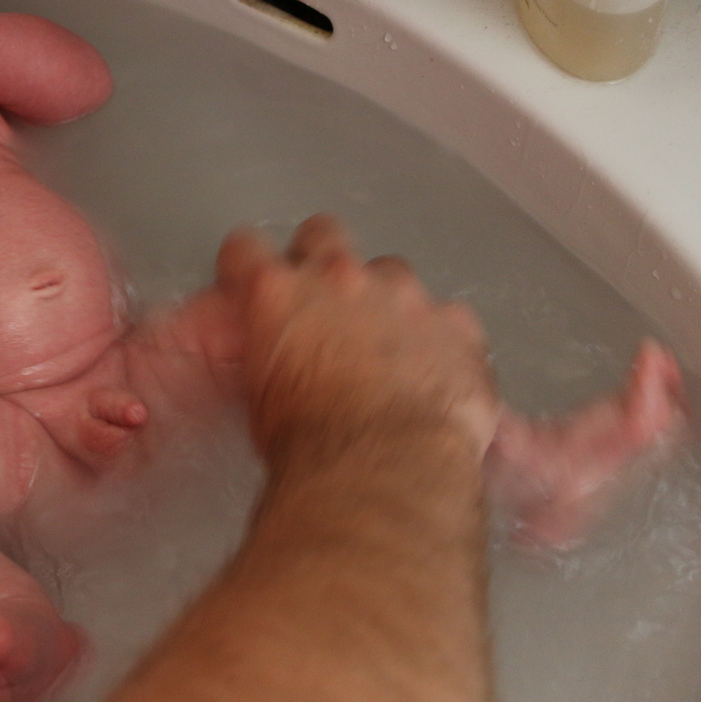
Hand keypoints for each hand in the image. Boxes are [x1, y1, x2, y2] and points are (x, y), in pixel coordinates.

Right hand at [218, 215, 498, 474]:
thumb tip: (285, 359)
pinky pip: (447, 318)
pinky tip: (434, 376)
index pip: (245, 248)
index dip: (246, 264)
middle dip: (321, 256)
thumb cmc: (308, 444)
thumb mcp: (262, 396)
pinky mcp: (456, 323)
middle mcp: (340, 278)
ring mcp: (404, 295)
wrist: (381, 468)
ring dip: (385, 300)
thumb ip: (274, 353)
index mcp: (279, 293)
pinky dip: (439, 340)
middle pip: (323, 233)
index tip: (251, 280)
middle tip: (324, 299)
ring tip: (389, 351)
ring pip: (392, 273)